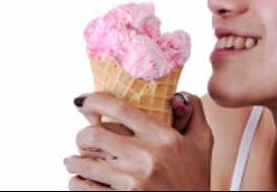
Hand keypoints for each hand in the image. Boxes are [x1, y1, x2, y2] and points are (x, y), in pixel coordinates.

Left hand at [64, 92, 212, 190]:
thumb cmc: (195, 180)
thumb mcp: (202, 143)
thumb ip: (195, 112)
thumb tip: (180, 94)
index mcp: (164, 138)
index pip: (120, 109)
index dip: (94, 101)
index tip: (82, 101)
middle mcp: (147, 158)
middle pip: (94, 135)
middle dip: (81, 136)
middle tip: (83, 139)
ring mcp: (133, 183)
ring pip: (84, 163)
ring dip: (75, 161)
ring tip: (74, 162)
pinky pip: (84, 188)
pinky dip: (77, 182)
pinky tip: (80, 180)